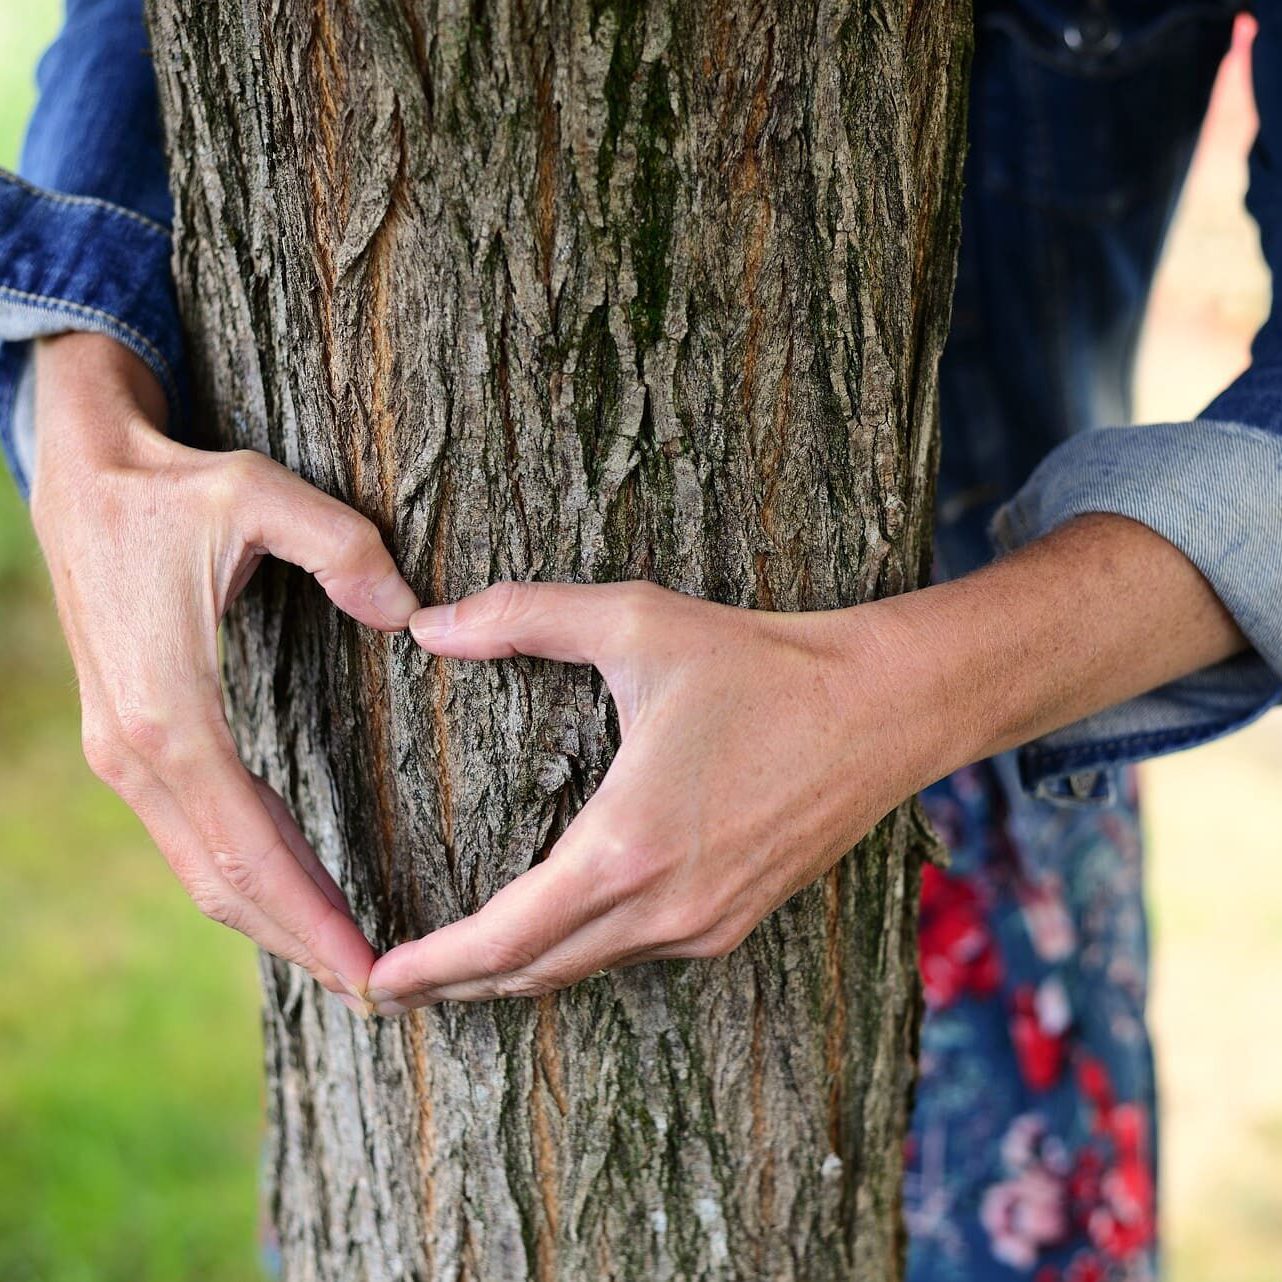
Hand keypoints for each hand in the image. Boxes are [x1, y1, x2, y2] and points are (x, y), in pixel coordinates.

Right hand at [30, 332, 418, 1011]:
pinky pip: (193, 835)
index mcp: (168, 710)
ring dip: (271, 920)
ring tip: (342, 962)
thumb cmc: (175, 487)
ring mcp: (123, 753)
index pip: (248, 843)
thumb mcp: (262, 494)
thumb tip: (411, 615)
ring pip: (201, 869)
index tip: (371, 966)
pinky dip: (244, 879)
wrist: (83, 474)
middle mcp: (134, 751)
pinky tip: (292, 895)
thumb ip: (343, 548)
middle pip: (222, 879)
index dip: (311, 911)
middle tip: (375, 992)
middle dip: (298, 940)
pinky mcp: (130, 742)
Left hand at [364, 579, 939, 1011]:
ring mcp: (705, 925)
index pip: (502, 939)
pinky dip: (577, 954)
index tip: (373, 981)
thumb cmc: (761, 664)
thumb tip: (427, 625)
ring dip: (514, 972)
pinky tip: (556, 928)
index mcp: (624, 848)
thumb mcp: (637, 624)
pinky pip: (634, 955)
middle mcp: (663, 909)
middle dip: (455, 982)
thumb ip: (525, 617)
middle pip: (532, 973)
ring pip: (583, 971)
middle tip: (393, 984)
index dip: (430, 967)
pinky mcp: (735, 921)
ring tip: (457, 964)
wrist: (883, 708)